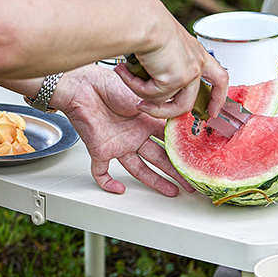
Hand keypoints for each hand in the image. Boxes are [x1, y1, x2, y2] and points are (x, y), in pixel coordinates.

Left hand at [49, 65, 193, 196]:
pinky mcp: (100, 150)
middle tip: (188, 182)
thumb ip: (162, 113)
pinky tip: (118, 190)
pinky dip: (108, 183)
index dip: (181, 151)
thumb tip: (184, 120)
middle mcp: (134, 135)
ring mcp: (118, 144)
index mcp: (146, 121)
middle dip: (175, 171)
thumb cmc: (110, 85)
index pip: (168, 141)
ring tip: (171, 191)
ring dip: (155, 181)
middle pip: (158, 158)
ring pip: (138, 169)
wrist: (83, 87)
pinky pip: (102, 171)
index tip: (194, 160)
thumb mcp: (143, 99)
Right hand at [114, 0, 228, 119]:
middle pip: (194, 99)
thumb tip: (152, 84)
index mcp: (196, 52)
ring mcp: (189, 73)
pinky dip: (136, 86)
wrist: (145, 20)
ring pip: (171, 104)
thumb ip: (164, 63)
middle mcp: (196, 63)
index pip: (218, 77)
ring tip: (132, 94)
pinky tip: (125, 72)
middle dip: (179, 113)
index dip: (218, 96)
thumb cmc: (148, 24)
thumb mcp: (162, 44)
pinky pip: (153, 95)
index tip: (214, 110)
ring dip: (149, 104)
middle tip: (158, 117)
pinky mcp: (176, 79)